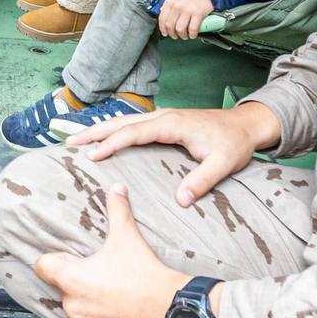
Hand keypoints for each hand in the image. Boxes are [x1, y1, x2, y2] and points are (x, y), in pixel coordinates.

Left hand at [31, 182, 184, 317]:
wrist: (172, 311)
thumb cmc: (146, 274)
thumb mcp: (128, 237)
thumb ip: (117, 210)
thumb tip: (116, 188)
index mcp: (72, 279)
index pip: (42, 267)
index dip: (56, 260)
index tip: (72, 259)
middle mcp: (73, 305)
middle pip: (63, 288)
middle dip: (78, 281)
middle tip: (104, 274)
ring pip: (78, 310)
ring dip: (89, 303)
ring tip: (114, 294)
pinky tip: (119, 312)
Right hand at [66, 101, 279, 206]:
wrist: (246, 125)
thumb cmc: (235, 144)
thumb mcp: (223, 164)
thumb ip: (202, 181)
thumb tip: (180, 201)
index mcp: (172, 124)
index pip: (134, 132)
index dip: (112, 143)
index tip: (92, 155)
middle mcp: (163, 116)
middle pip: (121, 122)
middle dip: (94, 132)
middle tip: (70, 143)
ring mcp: (163, 117)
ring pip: (125, 120)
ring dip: (100, 129)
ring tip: (78, 140)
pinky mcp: (164, 121)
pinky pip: (133, 124)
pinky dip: (114, 129)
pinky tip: (104, 137)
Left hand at [155, 0, 214, 39]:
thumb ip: (168, 5)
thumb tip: (161, 12)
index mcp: (170, 2)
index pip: (162, 19)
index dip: (163, 29)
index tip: (166, 33)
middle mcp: (177, 6)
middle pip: (170, 26)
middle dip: (173, 34)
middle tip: (177, 36)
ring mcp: (187, 10)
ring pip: (180, 29)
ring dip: (182, 35)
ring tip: (185, 36)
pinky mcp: (198, 14)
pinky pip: (192, 29)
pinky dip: (192, 35)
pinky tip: (193, 35)